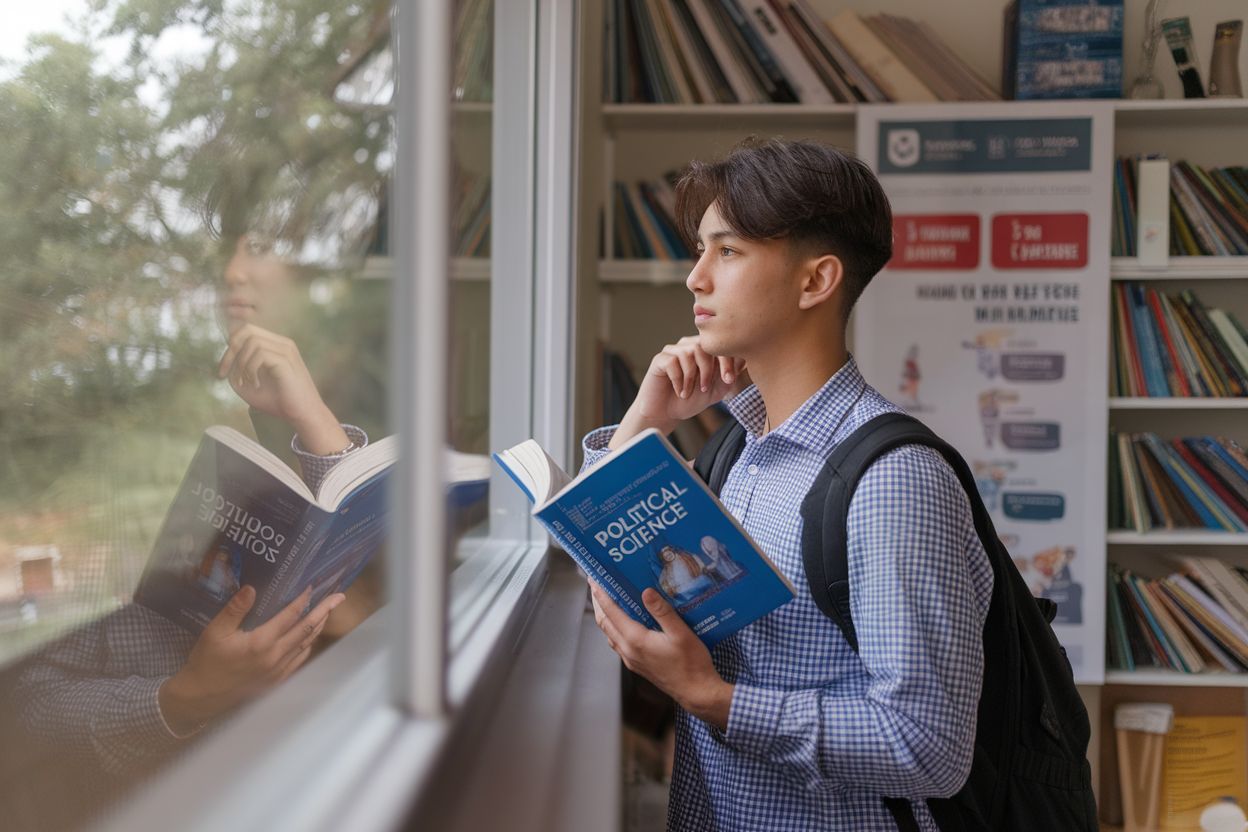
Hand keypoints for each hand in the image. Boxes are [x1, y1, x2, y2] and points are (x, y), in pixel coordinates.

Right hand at [158, 585, 344, 735]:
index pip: (290, 616)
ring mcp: (278, 671)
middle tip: (339, 596)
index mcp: (261, 643)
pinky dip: (308, 644)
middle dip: (325, 610)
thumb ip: (235, 609)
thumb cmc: (207, 661)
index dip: (304, 599)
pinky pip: (300, 659)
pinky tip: (308, 636)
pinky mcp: (277, 681)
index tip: (313, 586)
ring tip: (327, 611)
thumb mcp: (215, 632)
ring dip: (319, 626)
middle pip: (307, 629)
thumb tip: (252, 588)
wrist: (201, 696)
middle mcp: (275, 657)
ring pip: (306, 644)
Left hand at [217, 324, 349, 454]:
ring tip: (245, 382)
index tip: (221, 373)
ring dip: (241, 363)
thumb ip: (236, 369)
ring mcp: (286, 350)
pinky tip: (255, 384)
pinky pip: (260, 354)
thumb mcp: (249, 384)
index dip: (229, 348)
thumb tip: (226, 358)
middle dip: (230, 351)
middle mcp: (282, 344)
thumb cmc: (278, 402)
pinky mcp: (287, 361)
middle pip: (247, 330)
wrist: (302, 416)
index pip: (246, 331)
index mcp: (276, 346)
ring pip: (252, 341)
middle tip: (225, 374)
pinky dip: (250, 369)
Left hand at [589, 581, 732, 730]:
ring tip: (607, 602)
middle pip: (605, 624)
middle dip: (599, 604)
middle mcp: (629, 651)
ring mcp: (631, 660)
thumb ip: (662, 611)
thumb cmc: (692, 663)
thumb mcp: (681, 633)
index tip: (594, 580)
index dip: (602, 595)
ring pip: (610, 634)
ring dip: (606, 617)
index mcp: (636, 640)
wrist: (696, 692)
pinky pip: (618, 644)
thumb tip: (646, 592)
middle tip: (597, 586)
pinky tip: (623, 624)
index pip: (612, 613)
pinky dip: (614, 629)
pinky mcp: (637, 665)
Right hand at [610, 336, 749, 448]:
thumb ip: (728, 377)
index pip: (719, 345)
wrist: (666, 413)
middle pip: (704, 345)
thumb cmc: (691, 400)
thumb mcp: (716, 391)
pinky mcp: (660, 360)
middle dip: (710, 368)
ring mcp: (673, 351)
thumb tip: (744, 362)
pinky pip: (672, 362)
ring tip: (691, 392)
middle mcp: (688, 346)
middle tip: (708, 387)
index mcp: (704, 351)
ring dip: (693, 376)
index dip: (727, 360)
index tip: (729, 379)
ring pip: (688, 352)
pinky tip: (680, 392)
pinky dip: (679, 380)